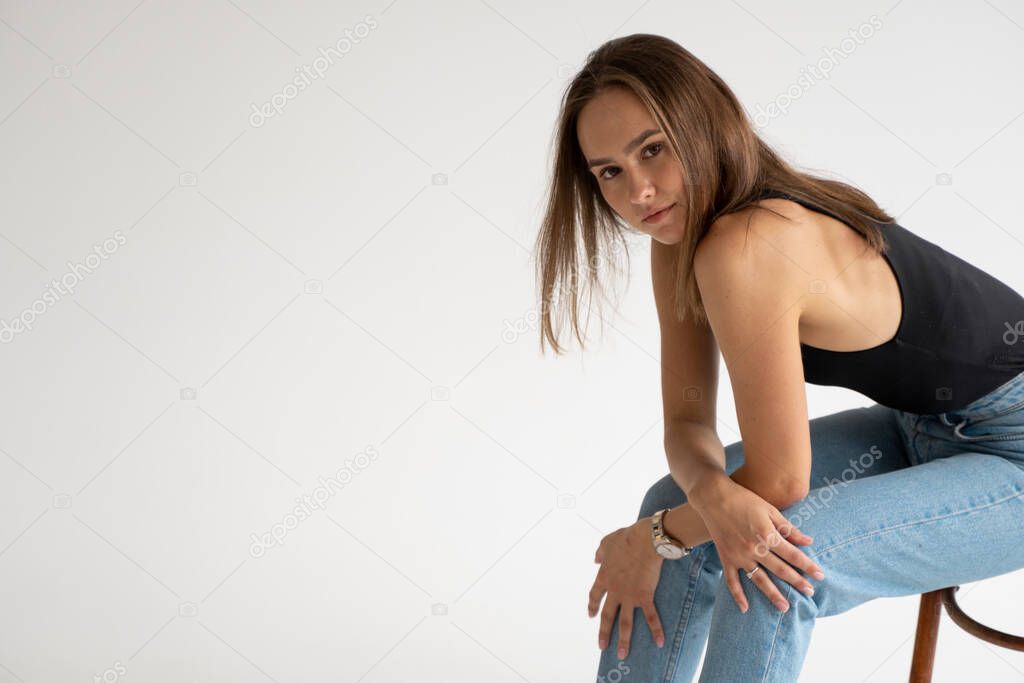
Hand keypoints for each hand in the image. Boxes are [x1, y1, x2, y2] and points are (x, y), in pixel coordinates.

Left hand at [588, 519, 664, 659]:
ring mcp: (629, 595)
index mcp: (604, 577)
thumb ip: (600, 552)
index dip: (592, 606)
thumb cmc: (626, 538)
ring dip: (624, 640)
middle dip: (604, 632)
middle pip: (608, 616)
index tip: (591, 615)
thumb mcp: (606, 542)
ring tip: (622, 655)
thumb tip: (595, 559)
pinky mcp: (644, 596)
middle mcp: (614, 590)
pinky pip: (650, 617)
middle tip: (602, 647)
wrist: (644, 541)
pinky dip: (655, 630)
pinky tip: (659, 642)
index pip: (595, 596)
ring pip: (625, 623)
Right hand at [695, 479, 824, 612]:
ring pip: (759, 580)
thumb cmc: (744, 499)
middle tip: (810, 593)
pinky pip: (732, 580)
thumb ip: (788, 528)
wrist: (713, 497)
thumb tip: (808, 542)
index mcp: (766, 534)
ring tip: (785, 607)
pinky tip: (745, 609)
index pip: (792, 554)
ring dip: (773, 594)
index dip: (808, 565)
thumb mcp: (769, 509)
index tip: (820, 576)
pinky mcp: (726, 557)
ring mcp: (739, 555)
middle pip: (780, 570)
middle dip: (797, 582)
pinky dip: (738, 595)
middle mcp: (753, 548)